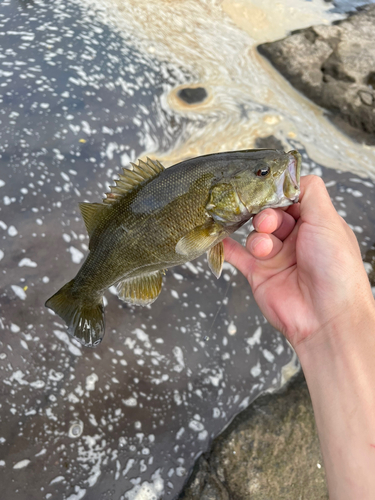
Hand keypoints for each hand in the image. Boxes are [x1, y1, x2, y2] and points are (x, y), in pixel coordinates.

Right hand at [223, 175, 374, 347]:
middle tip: (269, 224)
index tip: (269, 192)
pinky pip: (236, 255)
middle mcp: (296, 240)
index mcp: (315, 225)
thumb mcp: (328, 220)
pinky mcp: (258, 274)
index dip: (279, 195)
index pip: (290, 199)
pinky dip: (226, 246)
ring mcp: (275, 257)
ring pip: (254, 233)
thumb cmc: (335, 269)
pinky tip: (220, 239)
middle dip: (266, 216)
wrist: (326, 316)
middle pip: (270, 214)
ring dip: (256, 236)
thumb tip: (293, 174)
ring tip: (264, 248)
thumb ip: (310, 192)